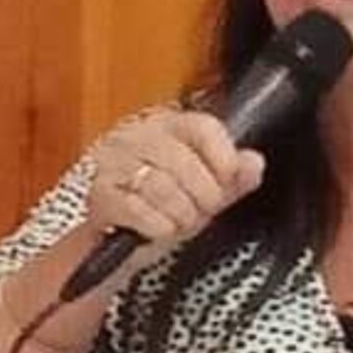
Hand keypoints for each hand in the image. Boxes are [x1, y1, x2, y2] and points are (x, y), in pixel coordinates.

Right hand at [87, 108, 264, 266]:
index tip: (229, 180)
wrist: (118, 228)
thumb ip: (236, 175)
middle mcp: (138, 135)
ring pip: (162, 188)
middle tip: (205, 209)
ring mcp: (113, 162)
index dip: (224, 157)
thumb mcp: (208, 185)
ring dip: (182, 214)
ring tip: (183, 220)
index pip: (204, 128)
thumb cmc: (167, 199)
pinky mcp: (99, 194)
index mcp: (170, 124)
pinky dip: (158, 227)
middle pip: (185, 162)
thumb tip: (253, 164)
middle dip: (204, 196)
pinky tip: (161, 228)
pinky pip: (137, 210)